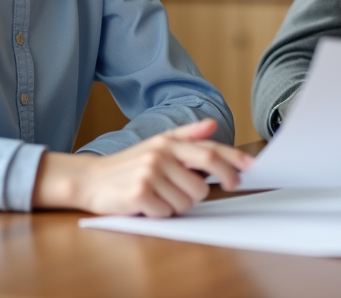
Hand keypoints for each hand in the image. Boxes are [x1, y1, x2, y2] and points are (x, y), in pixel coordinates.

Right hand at [33, 118, 252, 216]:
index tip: (250, 169)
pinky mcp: (139, 194)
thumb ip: (186, 136)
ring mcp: (149, 174)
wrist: (90, 179)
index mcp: (168, 143)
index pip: (209, 151)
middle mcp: (160, 155)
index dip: (233, 161)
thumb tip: (212, 125)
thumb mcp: (157, 144)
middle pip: (202, 182)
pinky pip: (167, 213)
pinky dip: (161, 213)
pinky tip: (147, 205)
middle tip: (202, 192)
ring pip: (186, 202)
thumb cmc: (128, 164)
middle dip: (206, 191)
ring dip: (177, 205)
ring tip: (159, 196)